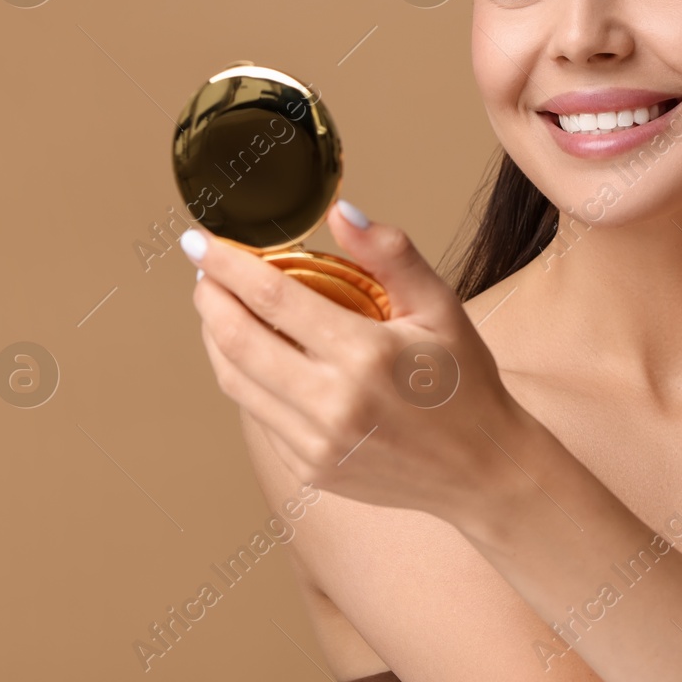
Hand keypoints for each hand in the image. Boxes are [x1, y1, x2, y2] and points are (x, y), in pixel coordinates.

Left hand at [184, 204, 521, 520]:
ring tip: (219, 308)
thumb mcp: (441, 307)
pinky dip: (247, 378)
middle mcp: (334, 403)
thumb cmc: (464, 381)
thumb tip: (339, 211)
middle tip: (203, 271)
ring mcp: (318, 443)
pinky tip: (257, 355)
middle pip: (238, 340)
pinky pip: (260, 414)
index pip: (273, 297)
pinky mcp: (311, 469)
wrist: (482, 468)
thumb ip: (390, 254)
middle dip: (208, 299)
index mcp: (366, 354)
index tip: (199, 242)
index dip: (227, 265)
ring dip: (217, 338)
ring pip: (237, 381)